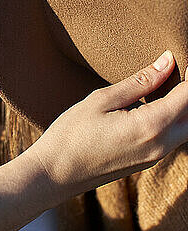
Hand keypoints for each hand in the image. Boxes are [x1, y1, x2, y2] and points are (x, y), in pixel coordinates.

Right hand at [26, 50, 187, 208]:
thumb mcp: (102, 100)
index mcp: (150, 126)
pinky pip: (173, 136)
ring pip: (186, 128)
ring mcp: (155, 157)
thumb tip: (168, 61)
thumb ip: (140, 81)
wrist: (55, 174)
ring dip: (182, 105)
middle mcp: (160, 145)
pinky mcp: (147, 161)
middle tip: (179, 69)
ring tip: (167, 81)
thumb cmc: (72, 134)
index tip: (182, 56)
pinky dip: (173, 117)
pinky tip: (156, 101)